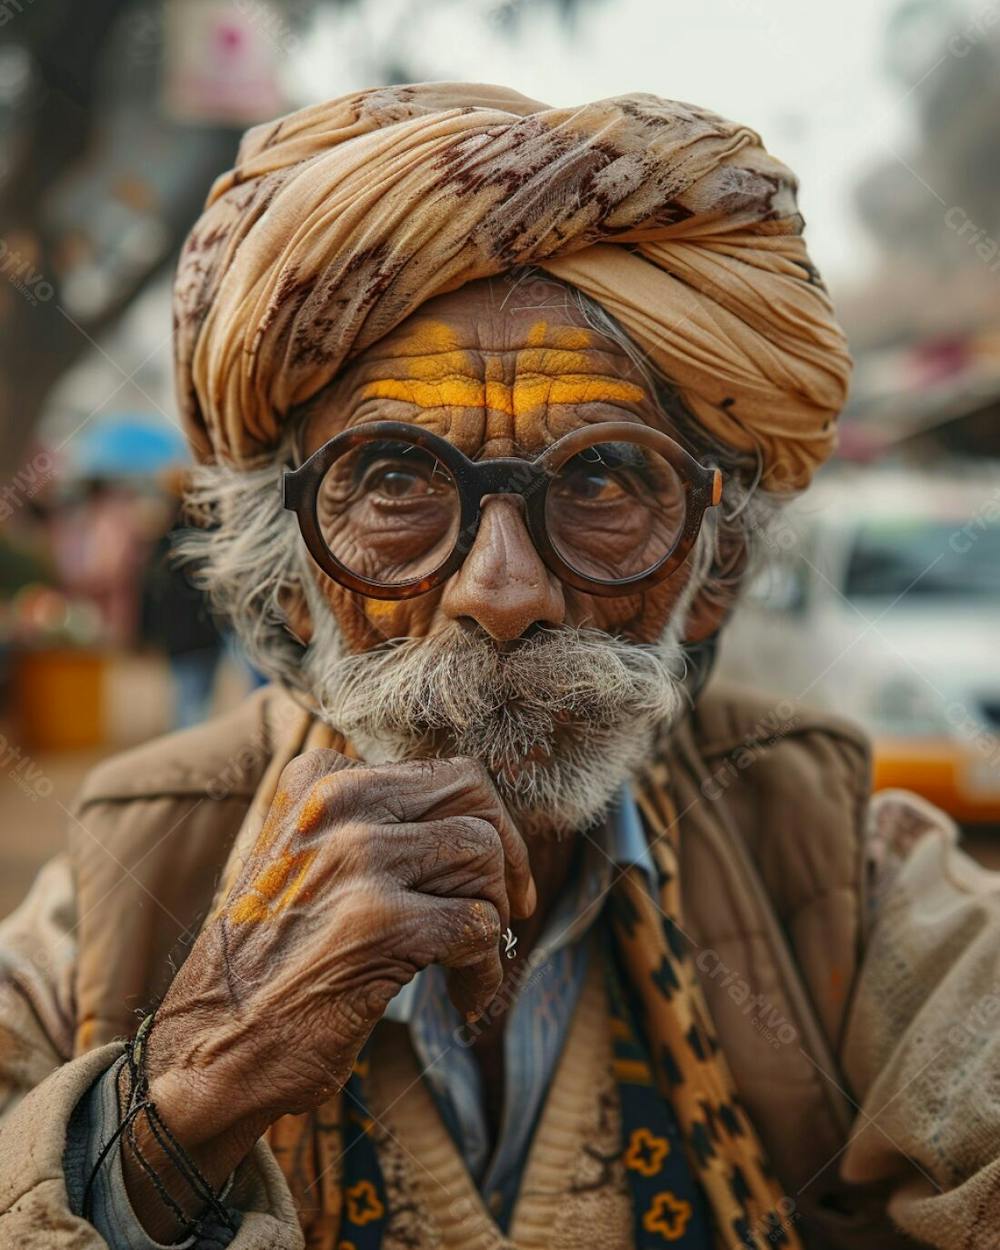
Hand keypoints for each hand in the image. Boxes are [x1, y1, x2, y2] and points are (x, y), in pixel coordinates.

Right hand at [122, 749, 534, 1237]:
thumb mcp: (301, 862)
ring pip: (483, 856)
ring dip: (495, 919)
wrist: (207, 1050)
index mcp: (318, 783)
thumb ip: (368, 825)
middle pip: (474, 798)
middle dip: (507, 855)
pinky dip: (485, 970)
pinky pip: (480, 926)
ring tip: (471, 965)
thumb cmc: (265, 965)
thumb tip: (474, 823)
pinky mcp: (380, 924)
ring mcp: (358, 860)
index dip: (484, 823)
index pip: (443, 775)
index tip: (490, 869)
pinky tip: (462, 998)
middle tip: (513, 907)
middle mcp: (337, 807)